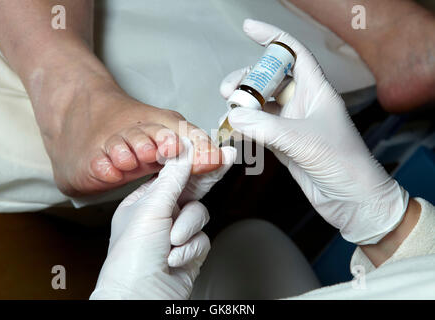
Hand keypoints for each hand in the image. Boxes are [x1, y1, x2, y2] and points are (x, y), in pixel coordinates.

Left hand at [90, 138, 236, 298]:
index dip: (193, 161)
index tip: (213, 148)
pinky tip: (175, 258)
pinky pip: (203, 238)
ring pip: (200, 214)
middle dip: (207, 177)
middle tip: (227, 157)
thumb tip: (184, 151)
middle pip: (191, 190)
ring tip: (172, 241)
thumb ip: (172, 179)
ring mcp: (176, 232)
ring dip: (187, 228)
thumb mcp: (151, 209)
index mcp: (144, 202)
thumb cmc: (132, 258)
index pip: (173, 174)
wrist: (141, 298)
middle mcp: (160, 215)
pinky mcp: (190, 250)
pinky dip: (191, 248)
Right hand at [221, 19, 408, 244]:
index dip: (272, 38)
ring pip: (262, 105)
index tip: (249, 29)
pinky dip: (245, 128)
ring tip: (229, 114)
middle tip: (229, 91)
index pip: (293, 54)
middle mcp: (304, 104)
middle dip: (247, 80)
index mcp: (317, 91)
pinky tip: (234, 130)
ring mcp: (293, 124)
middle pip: (270, 79)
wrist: (353, 200)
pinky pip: (259, 128)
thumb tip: (233, 116)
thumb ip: (265, 127)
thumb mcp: (303, 141)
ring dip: (243, 106)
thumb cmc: (344, 165)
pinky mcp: (285, 144)